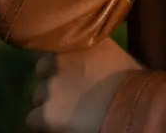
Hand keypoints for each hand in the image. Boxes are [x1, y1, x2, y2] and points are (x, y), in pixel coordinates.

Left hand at [25, 38, 144, 131]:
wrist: (131, 107)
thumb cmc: (132, 82)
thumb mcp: (114, 53)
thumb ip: (97, 50)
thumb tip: (90, 57)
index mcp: (79, 41)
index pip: (56, 46)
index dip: (61, 61)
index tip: (69, 70)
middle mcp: (60, 58)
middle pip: (43, 70)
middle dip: (52, 79)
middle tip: (69, 92)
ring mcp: (51, 85)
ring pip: (38, 95)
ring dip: (49, 101)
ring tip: (67, 109)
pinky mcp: (46, 112)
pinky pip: (33, 119)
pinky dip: (43, 122)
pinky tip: (60, 123)